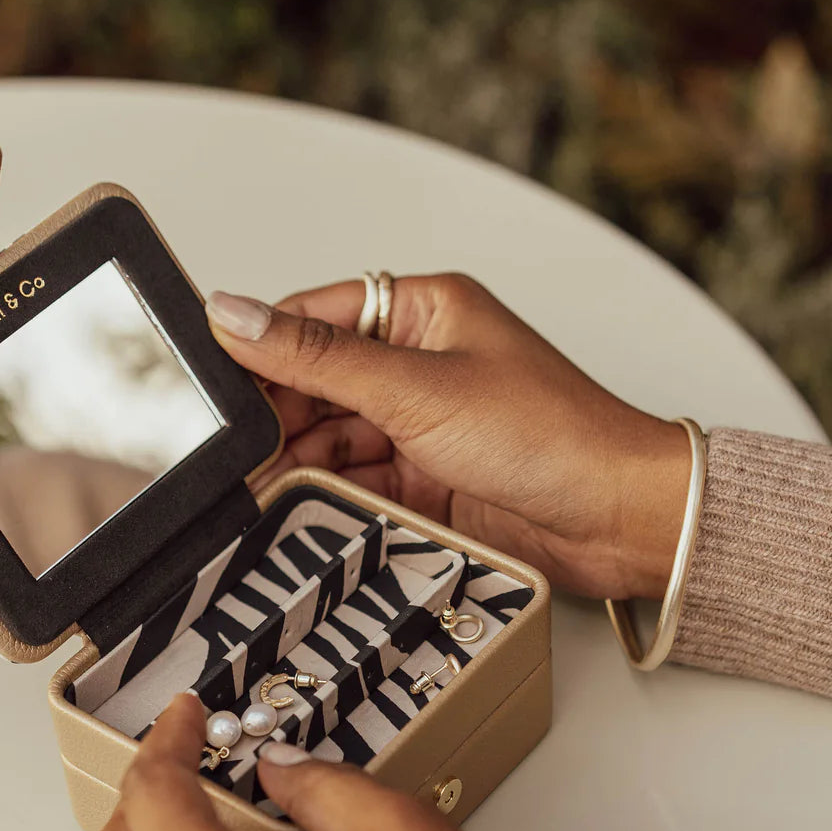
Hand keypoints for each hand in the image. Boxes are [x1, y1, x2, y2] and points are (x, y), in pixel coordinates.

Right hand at [206, 277, 690, 600]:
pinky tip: (303, 512)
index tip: (212, 388)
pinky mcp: (429, 481)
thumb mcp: (418, 390)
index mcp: (423, 310)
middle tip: (232, 456)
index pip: (314, 319)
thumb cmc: (552, 436)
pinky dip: (332, 497)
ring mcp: (425, 424)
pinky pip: (359, 483)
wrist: (620, 520)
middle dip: (276, 421)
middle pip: (317, 385)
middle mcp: (421, 362)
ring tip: (259, 492)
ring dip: (300, 465)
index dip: (260, 351)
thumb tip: (236, 315)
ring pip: (333, 440)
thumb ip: (319, 359)